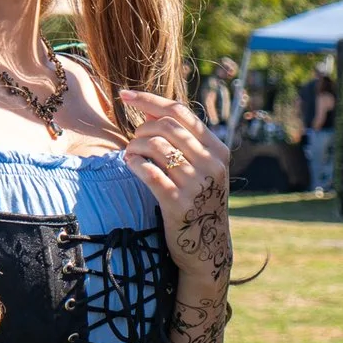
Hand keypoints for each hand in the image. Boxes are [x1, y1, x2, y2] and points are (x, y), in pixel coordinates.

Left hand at [119, 90, 231, 289]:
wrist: (207, 248)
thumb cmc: (198, 202)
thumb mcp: (199, 169)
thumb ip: (180, 140)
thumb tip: (147, 110)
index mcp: (218, 150)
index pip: (180, 112)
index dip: (149, 100)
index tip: (124, 95)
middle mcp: (212, 164)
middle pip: (166, 127)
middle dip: (141, 129)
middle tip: (133, 141)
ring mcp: (196, 184)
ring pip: (155, 147)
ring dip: (135, 147)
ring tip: (131, 155)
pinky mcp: (178, 203)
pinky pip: (148, 172)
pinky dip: (134, 164)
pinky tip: (130, 165)